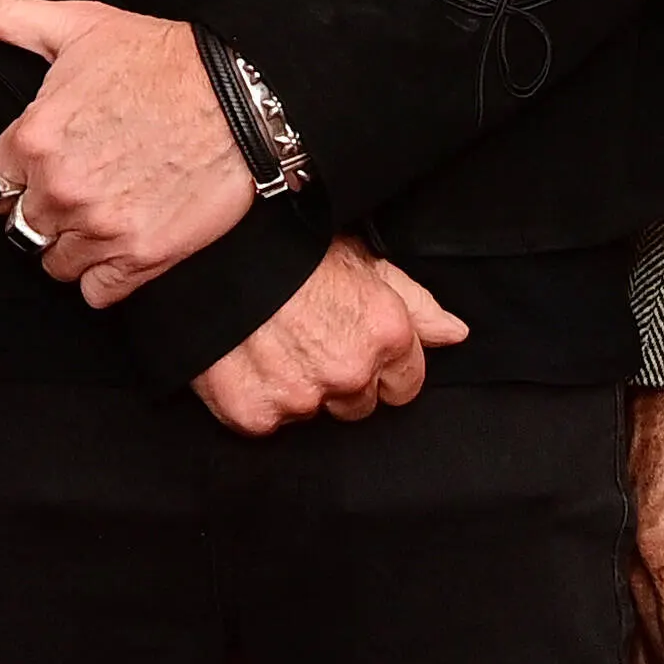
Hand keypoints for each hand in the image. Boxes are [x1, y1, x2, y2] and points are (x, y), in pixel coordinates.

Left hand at [0, 0, 254, 302]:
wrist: (242, 95)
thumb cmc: (161, 57)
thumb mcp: (76, 25)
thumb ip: (1, 16)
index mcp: (33, 138)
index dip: (20, 173)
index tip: (49, 162)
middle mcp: (59, 189)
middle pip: (22, 225)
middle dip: (45, 208)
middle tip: (84, 185)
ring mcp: (99, 228)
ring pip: (56, 262)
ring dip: (73, 244)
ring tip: (106, 212)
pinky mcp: (141, 257)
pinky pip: (96, 293)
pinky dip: (106, 276)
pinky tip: (123, 243)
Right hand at [190, 237, 469, 433]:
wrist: (210, 249)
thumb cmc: (285, 243)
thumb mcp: (360, 259)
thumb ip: (414, 303)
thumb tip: (453, 333)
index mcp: (384, 334)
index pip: (405, 385)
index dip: (380, 365)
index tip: (350, 342)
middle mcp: (349, 372)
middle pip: (358, 404)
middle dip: (338, 378)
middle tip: (304, 336)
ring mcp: (301, 397)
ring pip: (312, 412)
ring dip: (296, 387)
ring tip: (271, 341)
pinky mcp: (255, 413)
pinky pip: (265, 420)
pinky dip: (255, 396)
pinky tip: (245, 359)